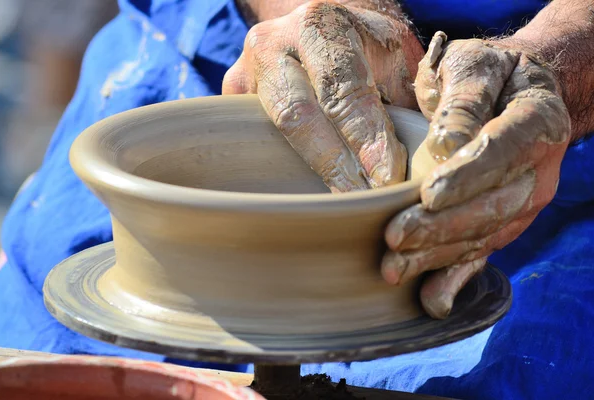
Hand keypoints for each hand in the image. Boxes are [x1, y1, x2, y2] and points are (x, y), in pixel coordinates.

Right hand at [223, 1, 423, 191]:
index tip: (387, 179)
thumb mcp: (396, 53)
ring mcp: (245, 73)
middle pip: (298, 114)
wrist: (319, 27)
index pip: (344, 89)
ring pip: (273, 130)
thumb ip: (410, 94)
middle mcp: (273, 43)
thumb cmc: (365, 44)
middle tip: (362, 201)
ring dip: (310, 172)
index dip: (366, 138)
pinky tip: (314, 192)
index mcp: (320, 25)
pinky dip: (287, 167)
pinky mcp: (231, 100)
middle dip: (333, 163)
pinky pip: (255, 140)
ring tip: (342, 205)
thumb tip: (430, 153)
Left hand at [382, 32, 571, 318]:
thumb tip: (445, 145)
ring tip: (394, 269)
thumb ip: (463, 99)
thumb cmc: (490, 74)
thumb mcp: (475, 64)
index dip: (469, 176)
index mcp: (536, 122)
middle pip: (494, 205)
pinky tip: (431, 301)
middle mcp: (537, 170)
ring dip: (438, 257)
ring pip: (484, 235)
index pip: (504, 151)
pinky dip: (457, 278)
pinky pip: (484, 252)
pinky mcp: (504, 222)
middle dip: (442, 226)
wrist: (516, 93)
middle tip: (395, 238)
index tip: (429, 195)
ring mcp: (523, 202)